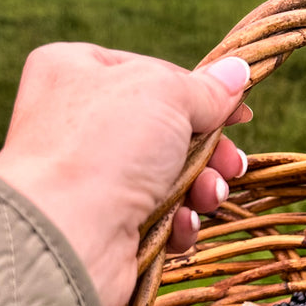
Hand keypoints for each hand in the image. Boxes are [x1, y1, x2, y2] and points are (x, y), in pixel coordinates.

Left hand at [0, 44, 250, 305]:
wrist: (68, 234)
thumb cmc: (106, 146)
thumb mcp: (165, 93)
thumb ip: (205, 87)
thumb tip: (237, 71)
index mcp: (75, 71)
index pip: (151, 72)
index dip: (199, 92)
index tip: (237, 112)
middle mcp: (77, 121)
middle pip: (166, 128)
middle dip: (209, 150)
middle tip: (231, 164)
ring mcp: (90, 175)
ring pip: (167, 175)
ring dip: (201, 186)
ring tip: (209, 196)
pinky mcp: (104, 223)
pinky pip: (157, 216)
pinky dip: (178, 221)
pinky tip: (181, 224)